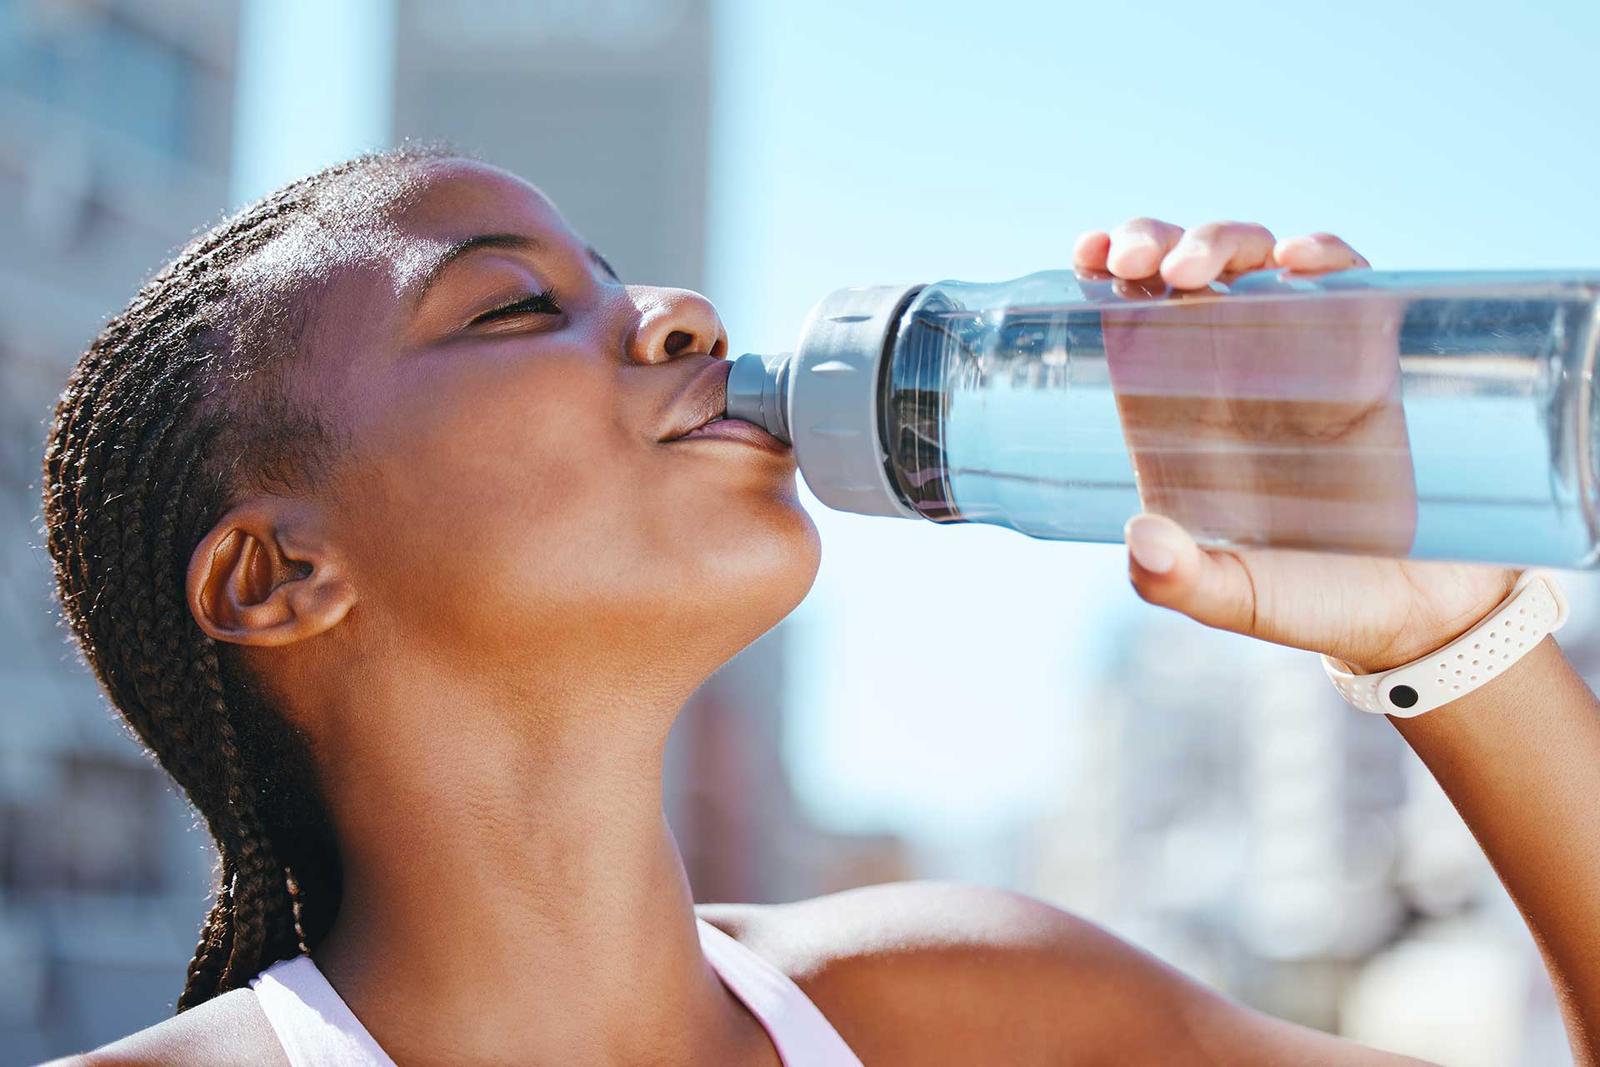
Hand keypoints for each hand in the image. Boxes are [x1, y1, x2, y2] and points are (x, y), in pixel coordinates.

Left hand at [1074, 218, 1518, 672]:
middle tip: (1136, 259)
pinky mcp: (1365, 353)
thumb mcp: (1238, 601)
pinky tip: (1301, 262)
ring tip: (1199, 268)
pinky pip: (1344, 281)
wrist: (1417, 611)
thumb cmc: (1311, 603)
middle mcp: (1225, 374)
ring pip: (1249, 260)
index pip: (1126, 324)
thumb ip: (1182, 583)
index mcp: (1172, 418)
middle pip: (1177, 273)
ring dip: (1220, 240)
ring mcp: (1296, 354)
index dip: (1102, 277)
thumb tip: (1142, 541)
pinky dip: (1324, 255)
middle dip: (1150, 241)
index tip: (1086, 255)